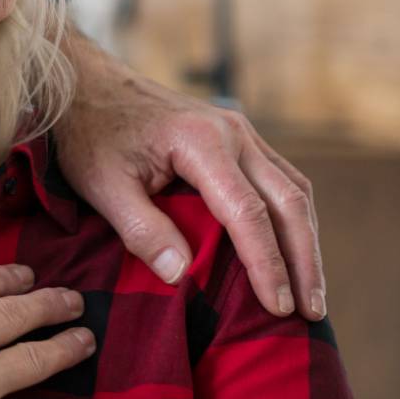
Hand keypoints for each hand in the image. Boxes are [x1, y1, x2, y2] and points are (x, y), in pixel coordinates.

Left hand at [55, 31, 323, 319]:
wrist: (89, 85)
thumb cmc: (91, 134)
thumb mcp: (102, 185)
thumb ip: (141, 230)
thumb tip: (181, 275)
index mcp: (201, 141)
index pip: (248, 212)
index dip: (266, 264)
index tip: (277, 308)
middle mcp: (233, 133)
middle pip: (289, 202)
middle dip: (303, 261)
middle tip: (310, 313)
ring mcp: (240, 132)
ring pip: (293, 190)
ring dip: (306, 242)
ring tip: (310, 294)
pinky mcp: (238, 139)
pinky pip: (280, 181)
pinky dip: (291, 220)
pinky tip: (291, 252)